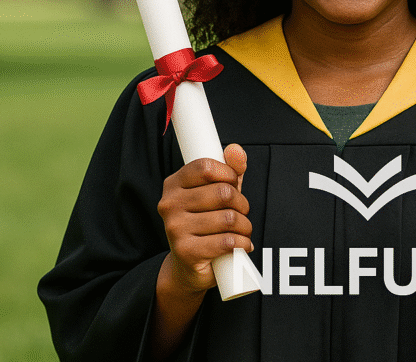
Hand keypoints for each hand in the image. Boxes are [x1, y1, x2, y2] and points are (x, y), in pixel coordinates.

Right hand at [156, 144, 251, 295]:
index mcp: (174, 184)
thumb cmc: (205, 223)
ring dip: (244, 226)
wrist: (188, 266)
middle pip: (222, 193)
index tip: (233, 184)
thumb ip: (229, 170)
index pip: (205, 166)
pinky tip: (241, 244)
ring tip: (241, 230)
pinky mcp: (186, 251)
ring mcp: (175, 228)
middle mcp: (170, 204)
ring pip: (229, 218)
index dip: (228, 174)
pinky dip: (242, 243)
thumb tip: (235, 150)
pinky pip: (227, 241)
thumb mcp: (217, 193)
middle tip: (240, 212)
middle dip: (241, 203)